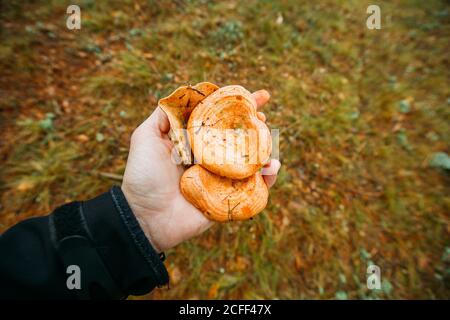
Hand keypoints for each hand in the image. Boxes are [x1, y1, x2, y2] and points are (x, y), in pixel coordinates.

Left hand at [121, 90, 280, 251]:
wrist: (144, 217)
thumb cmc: (143, 177)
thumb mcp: (145, 138)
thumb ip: (162, 116)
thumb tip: (184, 93)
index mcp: (194, 142)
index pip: (221, 119)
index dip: (239, 106)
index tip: (258, 96)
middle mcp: (209, 158)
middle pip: (240, 137)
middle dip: (256, 125)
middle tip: (263, 117)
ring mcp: (220, 178)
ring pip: (250, 161)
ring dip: (265, 150)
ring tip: (269, 145)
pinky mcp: (228, 199)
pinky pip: (253, 188)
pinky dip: (267, 179)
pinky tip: (271, 168)